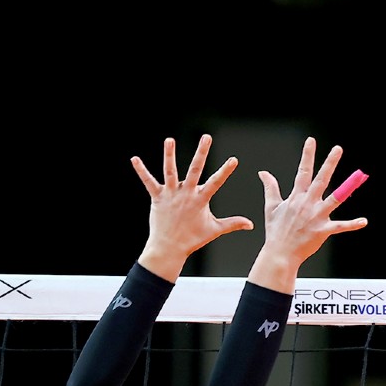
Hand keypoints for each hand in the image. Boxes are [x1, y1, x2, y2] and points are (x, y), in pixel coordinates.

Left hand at [130, 135, 253, 278]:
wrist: (169, 248)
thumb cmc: (192, 239)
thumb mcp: (214, 230)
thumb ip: (233, 224)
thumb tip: (251, 224)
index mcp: (200, 200)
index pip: (216, 182)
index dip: (225, 171)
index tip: (233, 159)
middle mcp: (186, 194)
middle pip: (195, 169)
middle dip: (202, 152)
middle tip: (206, 137)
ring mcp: (171, 195)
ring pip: (170, 171)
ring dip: (170, 155)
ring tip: (170, 140)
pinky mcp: (157, 198)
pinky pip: (148, 182)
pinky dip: (141, 171)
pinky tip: (134, 159)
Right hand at [253, 138, 368, 281]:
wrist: (279, 253)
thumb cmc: (276, 231)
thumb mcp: (271, 207)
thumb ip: (270, 187)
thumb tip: (263, 173)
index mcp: (296, 197)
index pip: (303, 171)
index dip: (307, 155)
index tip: (312, 141)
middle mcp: (307, 204)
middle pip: (320, 179)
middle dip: (329, 163)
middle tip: (338, 149)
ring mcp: (316, 216)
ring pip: (334, 199)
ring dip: (346, 187)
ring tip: (359, 176)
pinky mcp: (323, 230)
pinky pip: (340, 226)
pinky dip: (352, 224)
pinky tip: (364, 221)